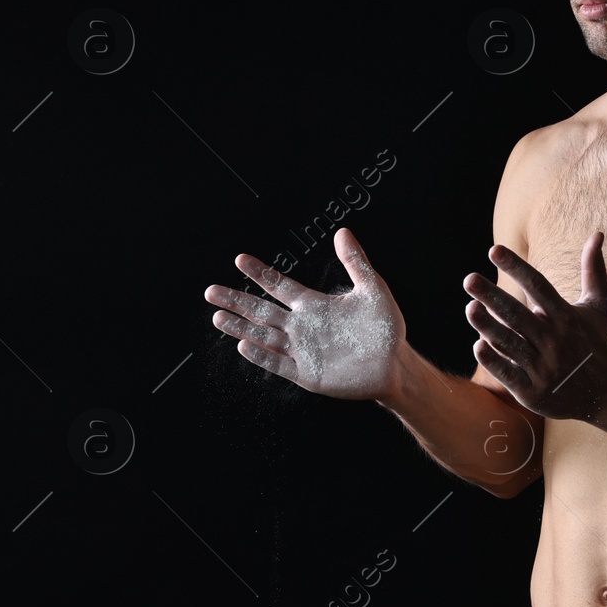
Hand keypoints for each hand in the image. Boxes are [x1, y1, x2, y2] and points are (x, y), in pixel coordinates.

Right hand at [204, 228, 405, 399]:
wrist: (395, 365)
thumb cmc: (385, 328)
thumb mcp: (372, 289)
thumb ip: (356, 262)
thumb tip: (343, 231)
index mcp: (314, 305)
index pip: (279, 286)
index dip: (260, 273)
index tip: (240, 259)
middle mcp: (303, 326)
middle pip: (262, 311)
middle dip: (237, 300)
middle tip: (211, 291)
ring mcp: (302, 351)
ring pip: (264, 336)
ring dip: (240, 327)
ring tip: (217, 316)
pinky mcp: (307, 374)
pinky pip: (279, 364)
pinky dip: (261, 356)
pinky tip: (243, 345)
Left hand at [464, 231, 606, 418]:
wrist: (604, 394)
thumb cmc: (595, 344)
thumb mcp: (599, 308)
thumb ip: (594, 271)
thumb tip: (598, 234)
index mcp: (565, 317)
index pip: (538, 286)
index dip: (517, 267)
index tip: (494, 250)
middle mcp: (553, 340)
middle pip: (518, 315)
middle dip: (493, 297)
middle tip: (469, 279)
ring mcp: (543, 367)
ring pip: (510, 343)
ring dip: (488, 326)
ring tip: (470, 307)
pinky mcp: (533, 391)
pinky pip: (509, 374)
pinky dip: (494, 362)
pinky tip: (477, 346)